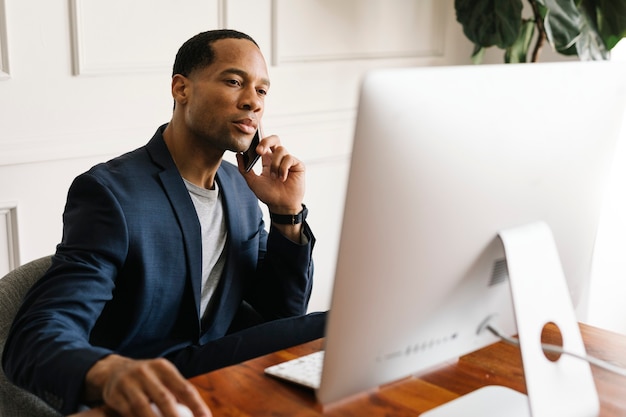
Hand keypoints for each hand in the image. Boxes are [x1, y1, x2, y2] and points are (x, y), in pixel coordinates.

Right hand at [84, 355, 211, 416]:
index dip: (196, 405)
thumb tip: (202, 414)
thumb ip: (178, 391)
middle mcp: (146, 372)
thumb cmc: (148, 378)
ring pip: (143, 408)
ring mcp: (128, 383)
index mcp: (163, 367)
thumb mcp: (162, 376)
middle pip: (164, 398)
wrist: (113, 370)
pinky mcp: (114, 396)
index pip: (184, 387)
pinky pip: (128, 413)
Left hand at [237, 133, 304, 214]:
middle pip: (274, 139)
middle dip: (266, 141)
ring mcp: (288, 161)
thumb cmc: (268, 195)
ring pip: (281, 150)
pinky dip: (283, 168)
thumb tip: (238, 155)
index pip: (264, 143)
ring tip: (274, 177)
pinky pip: (289, 158)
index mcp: (267, 159)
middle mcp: (278, 158)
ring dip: (275, 164)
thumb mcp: (253, 182)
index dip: (261, 134)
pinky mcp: (298, 165)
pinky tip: (282, 178)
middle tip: (259, 151)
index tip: (254, 130)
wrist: (281, 206)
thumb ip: (244, 169)